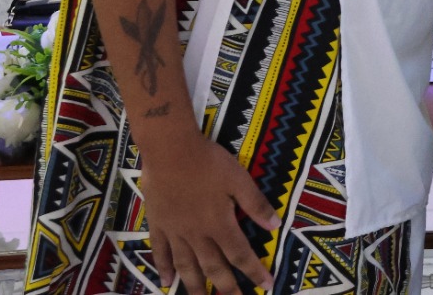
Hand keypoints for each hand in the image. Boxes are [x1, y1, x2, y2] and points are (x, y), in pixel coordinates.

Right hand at [140, 133, 278, 291]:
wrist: (170, 151)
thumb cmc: (208, 162)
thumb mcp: (239, 179)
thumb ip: (255, 203)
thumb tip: (275, 226)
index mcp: (219, 224)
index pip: (240, 254)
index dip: (254, 272)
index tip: (266, 286)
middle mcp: (197, 234)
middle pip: (213, 267)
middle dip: (226, 288)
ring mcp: (175, 231)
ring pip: (186, 266)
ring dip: (194, 286)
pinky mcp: (158, 224)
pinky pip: (160, 252)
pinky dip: (164, 268)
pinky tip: (167, 282)